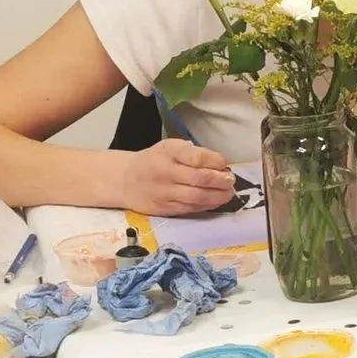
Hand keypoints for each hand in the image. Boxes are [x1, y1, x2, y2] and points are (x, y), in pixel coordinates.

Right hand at [120, 140, 238, 215]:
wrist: (126, 180)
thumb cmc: (154, 160)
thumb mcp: (170, 148)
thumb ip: (193, 154)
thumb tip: (220, 165)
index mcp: (168, 152)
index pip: (197, 157)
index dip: (216, 161)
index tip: (224, 163)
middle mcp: (165, 172)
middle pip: (200, 179)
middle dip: (221, 181)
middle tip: (231, 181)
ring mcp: (165, 193)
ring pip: (197, 197)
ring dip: (218, 196)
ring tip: (228, 193)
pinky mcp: (165, 209)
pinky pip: (191, 208)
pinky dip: (207, 205)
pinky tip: (215, 201)